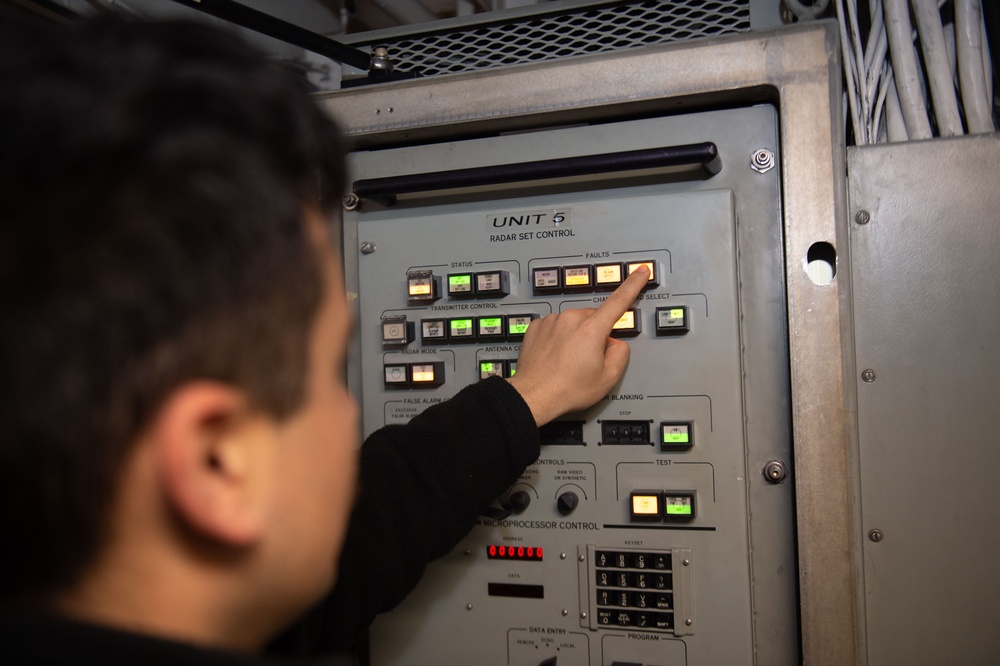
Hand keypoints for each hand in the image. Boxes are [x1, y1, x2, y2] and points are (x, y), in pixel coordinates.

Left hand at [506, 266, 648, 425]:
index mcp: (592, 329)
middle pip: (594, 319)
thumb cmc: (567, 389)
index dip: (633, 284)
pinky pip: (555, 327)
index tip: (640, 271)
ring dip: (575, 337)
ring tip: (568, 362)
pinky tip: (555, 356)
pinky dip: (558, 338)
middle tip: (587, 361)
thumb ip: (620, 354)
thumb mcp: (608, 378)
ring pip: (573, 323)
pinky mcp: (537, 327)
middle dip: (595, 335)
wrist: (533, 396)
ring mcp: (551, 321)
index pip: (619, 301)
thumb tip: (614, 343)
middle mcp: (571, 319)